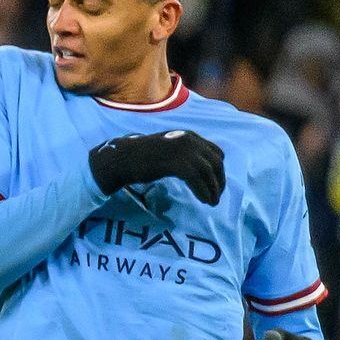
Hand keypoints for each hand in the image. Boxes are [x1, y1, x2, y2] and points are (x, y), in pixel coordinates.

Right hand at [88, 129, 224, 205]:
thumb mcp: (166, 151)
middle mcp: (190, 140)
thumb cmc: (139, 157)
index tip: (215, 182)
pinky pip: (197, 179)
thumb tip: (192, 170)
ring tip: (212, 202)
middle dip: (219, 181)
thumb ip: (181, 155)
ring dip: (213, 189)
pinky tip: (203, 200)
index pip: (215, 152)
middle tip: (216, 196)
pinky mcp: (176, 163)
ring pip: (208, 171)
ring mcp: (183, 151)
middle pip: (215, 162)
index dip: (218, 169)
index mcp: (188, 136)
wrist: (121, 159)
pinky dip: (203, 191)